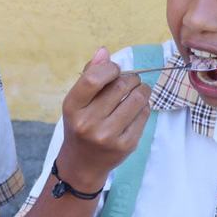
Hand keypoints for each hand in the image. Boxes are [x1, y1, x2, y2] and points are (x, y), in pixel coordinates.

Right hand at [56, 47, 152, 191]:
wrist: (82, 164)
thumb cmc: (80, 125)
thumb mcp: (77, 102)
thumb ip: (89, 75)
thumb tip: (104, 52)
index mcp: (73, 108)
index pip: (94, 78)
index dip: (110, 68)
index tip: (115, 70)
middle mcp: (88, 123)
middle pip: (120, 86)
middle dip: (130, 78)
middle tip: (131, 80)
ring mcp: (108, 136)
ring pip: (137, 99)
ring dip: (142, 89)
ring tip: (139, 90)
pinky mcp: (126, 145)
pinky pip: (144, 115)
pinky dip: (144, 106)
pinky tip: (137, 108)